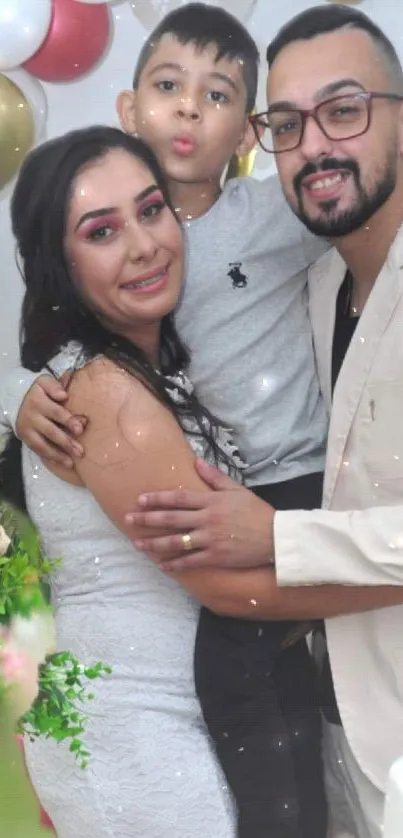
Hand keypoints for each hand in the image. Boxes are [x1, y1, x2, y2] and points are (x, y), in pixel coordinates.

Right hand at [16, 375, 86, 467]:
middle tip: (80, 451)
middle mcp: (31, 416)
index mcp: (38, 401)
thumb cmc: (40, 392)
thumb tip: (64, 395)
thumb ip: (55, 387)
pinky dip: (50, 457)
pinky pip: (38, 450)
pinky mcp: (26, 439)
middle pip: (51, 431)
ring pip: (43, 445)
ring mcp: (27, 430)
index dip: (68, 421)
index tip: (80, 430)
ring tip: (71, 463)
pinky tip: (61, 463)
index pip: (56, 412)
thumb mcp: (45, 382)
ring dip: (58, 454)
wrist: (18, 401)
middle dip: (66, 442)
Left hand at [126, 458, 274, 570]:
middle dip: (148, 519)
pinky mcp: (216, 557)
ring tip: (138, 544)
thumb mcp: (237, 490)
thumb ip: (215, 477)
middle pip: (171, 519)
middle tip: (129, 520)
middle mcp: (207, 520)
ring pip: (176, 541)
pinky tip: (162, 565)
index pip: (178, 498)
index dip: (158, 499)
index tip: (140, 500)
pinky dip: (175, 564)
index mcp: (211, 501)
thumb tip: (197, 461)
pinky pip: (191, 561)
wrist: (275, 537)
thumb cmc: (256, 511)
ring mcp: (211, 539)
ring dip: (155, 543)